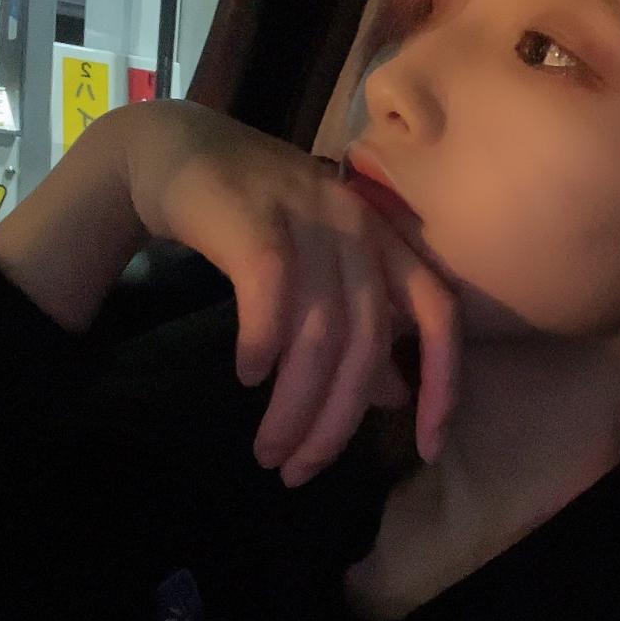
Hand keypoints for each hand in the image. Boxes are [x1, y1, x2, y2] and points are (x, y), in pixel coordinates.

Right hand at [123, 100, 458, 484]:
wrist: (176, 149)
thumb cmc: (257, 220)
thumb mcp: (319, 274)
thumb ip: (359, 330)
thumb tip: (395, 397)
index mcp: (385, 240)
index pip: (437, 314)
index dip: (442, 383)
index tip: (429, 449)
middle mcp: (357, 225)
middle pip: (366, 342)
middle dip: (337, 421)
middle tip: (300, 470)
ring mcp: (307, 215)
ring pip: (318, 331)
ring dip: (294, 403)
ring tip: (269, 449)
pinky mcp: (254, 216)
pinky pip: (270, 292)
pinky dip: (263, 342)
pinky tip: (247, 376)